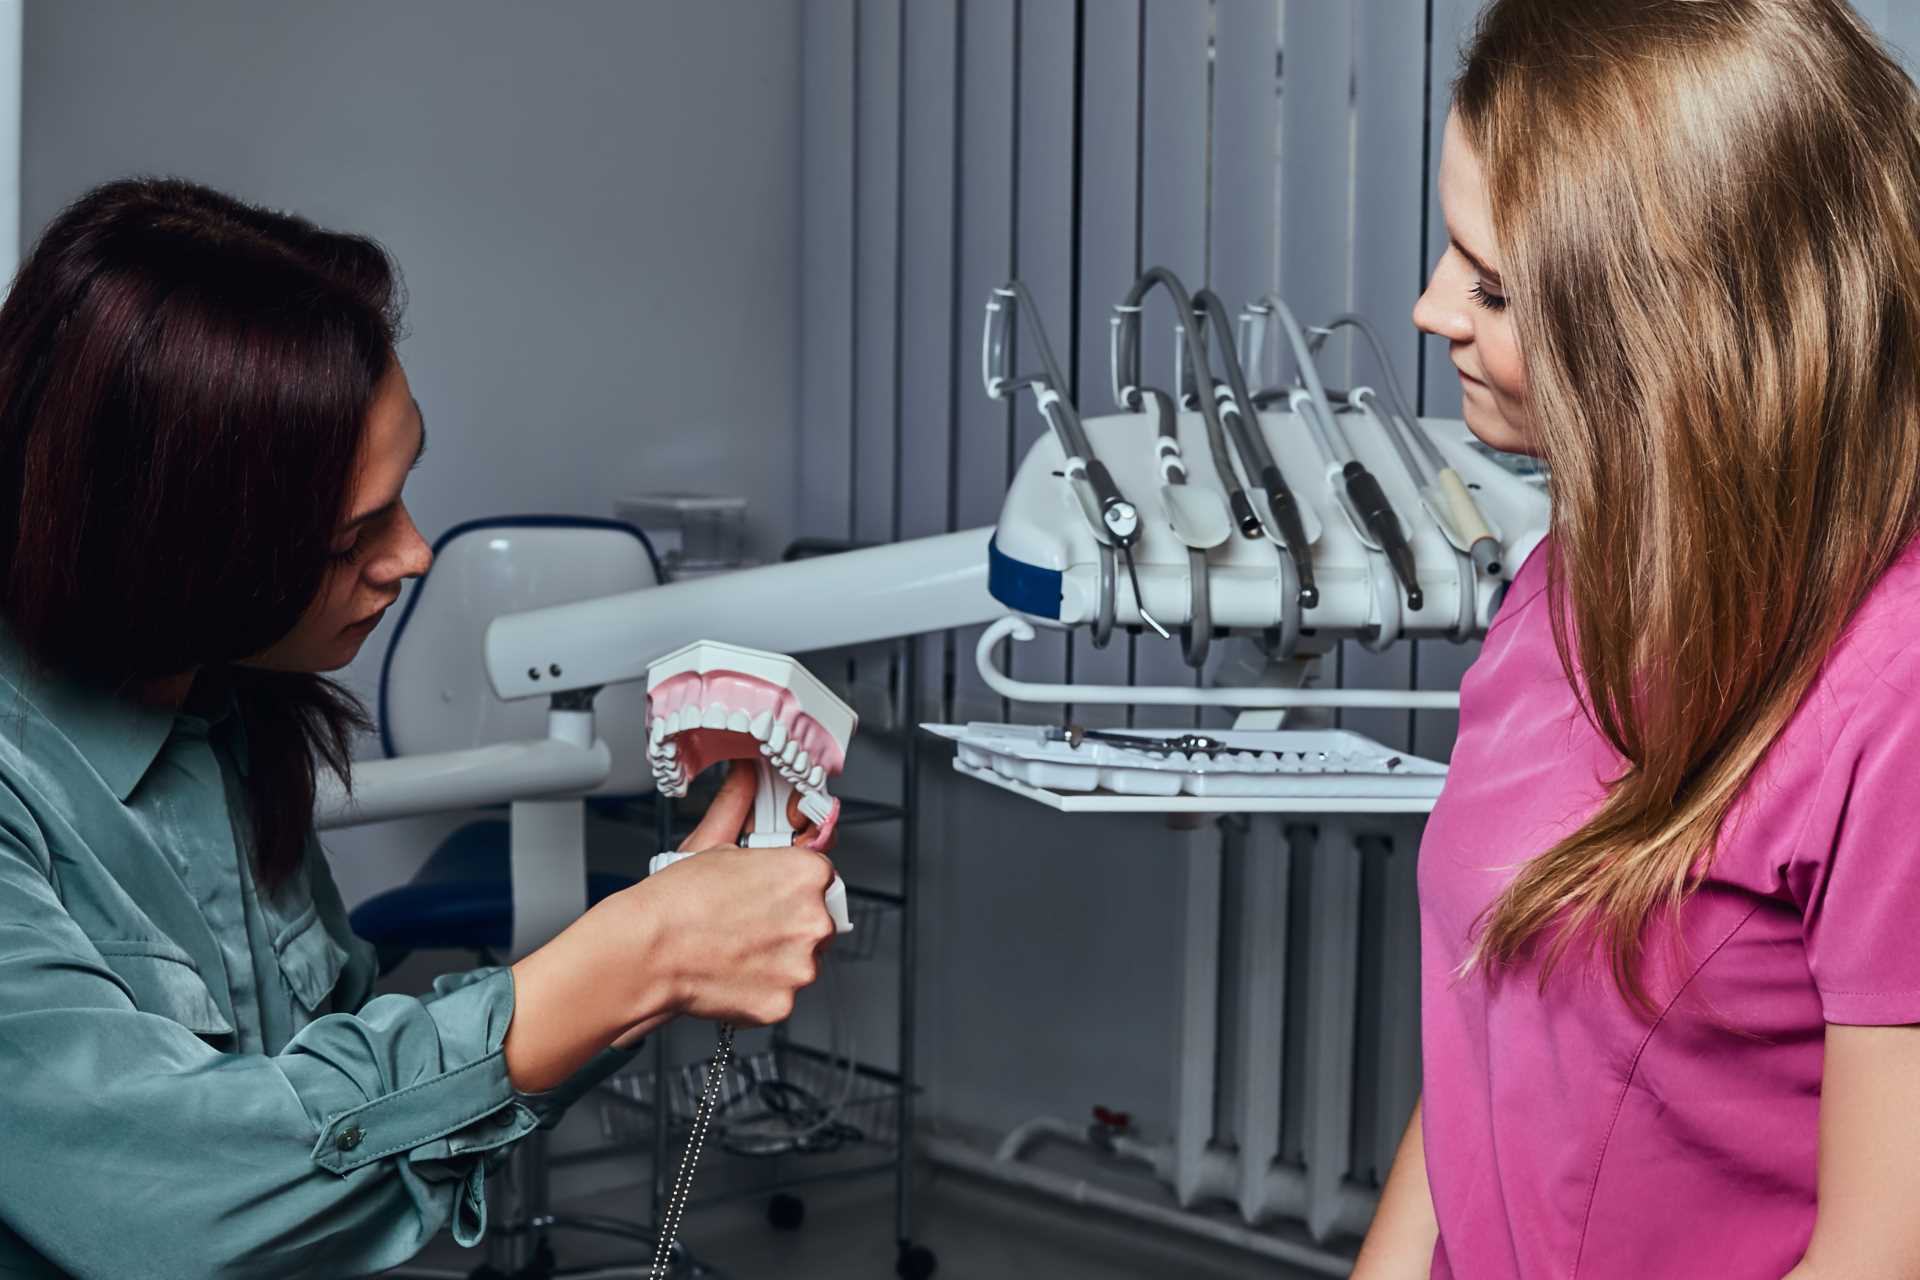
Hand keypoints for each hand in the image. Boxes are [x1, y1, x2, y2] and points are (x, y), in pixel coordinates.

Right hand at [629, 761, 838, 1025]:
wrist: (646, 953)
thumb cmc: (676, 902)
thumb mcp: (713, 842)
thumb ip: (739, 807)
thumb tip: (743, 777)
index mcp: (807, 874)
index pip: (820, 876)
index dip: (791, 885)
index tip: (773, 893)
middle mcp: (813, 919)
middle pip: (816, 919)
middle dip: (787, 921)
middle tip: (747, 922)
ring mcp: (801, 965)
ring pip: (801, 959)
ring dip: (777, 956)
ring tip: (734, 947)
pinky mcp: (783, 1002)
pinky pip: (781, 993)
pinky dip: (761, 987)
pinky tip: (732, 971)